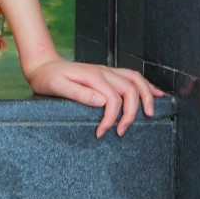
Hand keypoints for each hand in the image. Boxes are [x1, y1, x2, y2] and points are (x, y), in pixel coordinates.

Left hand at [22, 53, 164, 136]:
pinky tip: (156, 93)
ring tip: (150, 114)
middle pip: (129, 89)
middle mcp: (103, 71)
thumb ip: (78, 93)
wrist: (43, 65)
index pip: (112, 99)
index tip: (102, 133)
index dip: (111, 118)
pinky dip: (146, 85)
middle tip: (121, 131)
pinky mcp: (108, 73)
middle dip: (131, 112)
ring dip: (146, 96)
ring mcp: (107, 71)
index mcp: (92, 76)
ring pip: (135, 80)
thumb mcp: (56, 86)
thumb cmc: (47, 78)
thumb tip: (101, 102)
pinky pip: (132, 76)